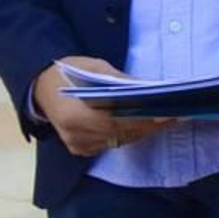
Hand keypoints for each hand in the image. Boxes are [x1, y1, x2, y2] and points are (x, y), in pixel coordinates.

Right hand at [32, 57, 176, 156]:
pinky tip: (144, 125)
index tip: (169, 113)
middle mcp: (75, 135)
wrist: (42, 86)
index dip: (145, 118)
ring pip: (119, 140)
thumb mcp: (96, 68)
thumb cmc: (71, 72)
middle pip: (122, 133)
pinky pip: (111, 144)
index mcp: (75, 115)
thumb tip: (152, 87)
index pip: (118, 121)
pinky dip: (128, 134)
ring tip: (167, 119)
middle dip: (150, 124)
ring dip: (143, 131)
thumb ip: (122, 80)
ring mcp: (77, 144)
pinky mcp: (80, 149)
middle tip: (176, 116)